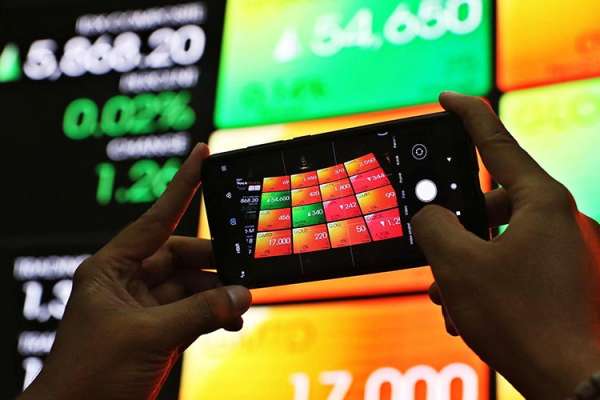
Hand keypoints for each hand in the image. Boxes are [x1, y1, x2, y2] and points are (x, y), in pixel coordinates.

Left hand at [20, 143, 251, 399]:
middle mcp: (128, 282)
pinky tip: (232, 321)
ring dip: (218, 294)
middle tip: (246, 266)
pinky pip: (193, 312)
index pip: (156, 218)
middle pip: (182, 257)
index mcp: (112, 268)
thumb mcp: (148, 335)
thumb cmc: (90, 375)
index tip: (202, 155)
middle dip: (215, 262)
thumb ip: (200, 312)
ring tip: (243, 301)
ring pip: (192, 287)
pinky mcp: (157, 332)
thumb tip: (242, 295)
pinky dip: (214, 315)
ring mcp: (144, 308)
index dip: (183, 186)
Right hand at [412, 92, 599, 398]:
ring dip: (461, 263)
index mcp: (539, 201)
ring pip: (491, 238)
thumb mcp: (457, 265)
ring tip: (447, 296)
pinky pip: (506, 261)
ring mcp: (556, 247)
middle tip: (431, 248)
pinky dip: (480, 279)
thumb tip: (430, 217)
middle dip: (452, 227)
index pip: (495, 141)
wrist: (567, 379)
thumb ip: (433, 226)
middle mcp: (554, 217)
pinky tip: (466, 311)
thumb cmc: (518, 318)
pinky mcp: (554, 274)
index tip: (447, 98)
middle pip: (486, 202)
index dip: (466, 115)